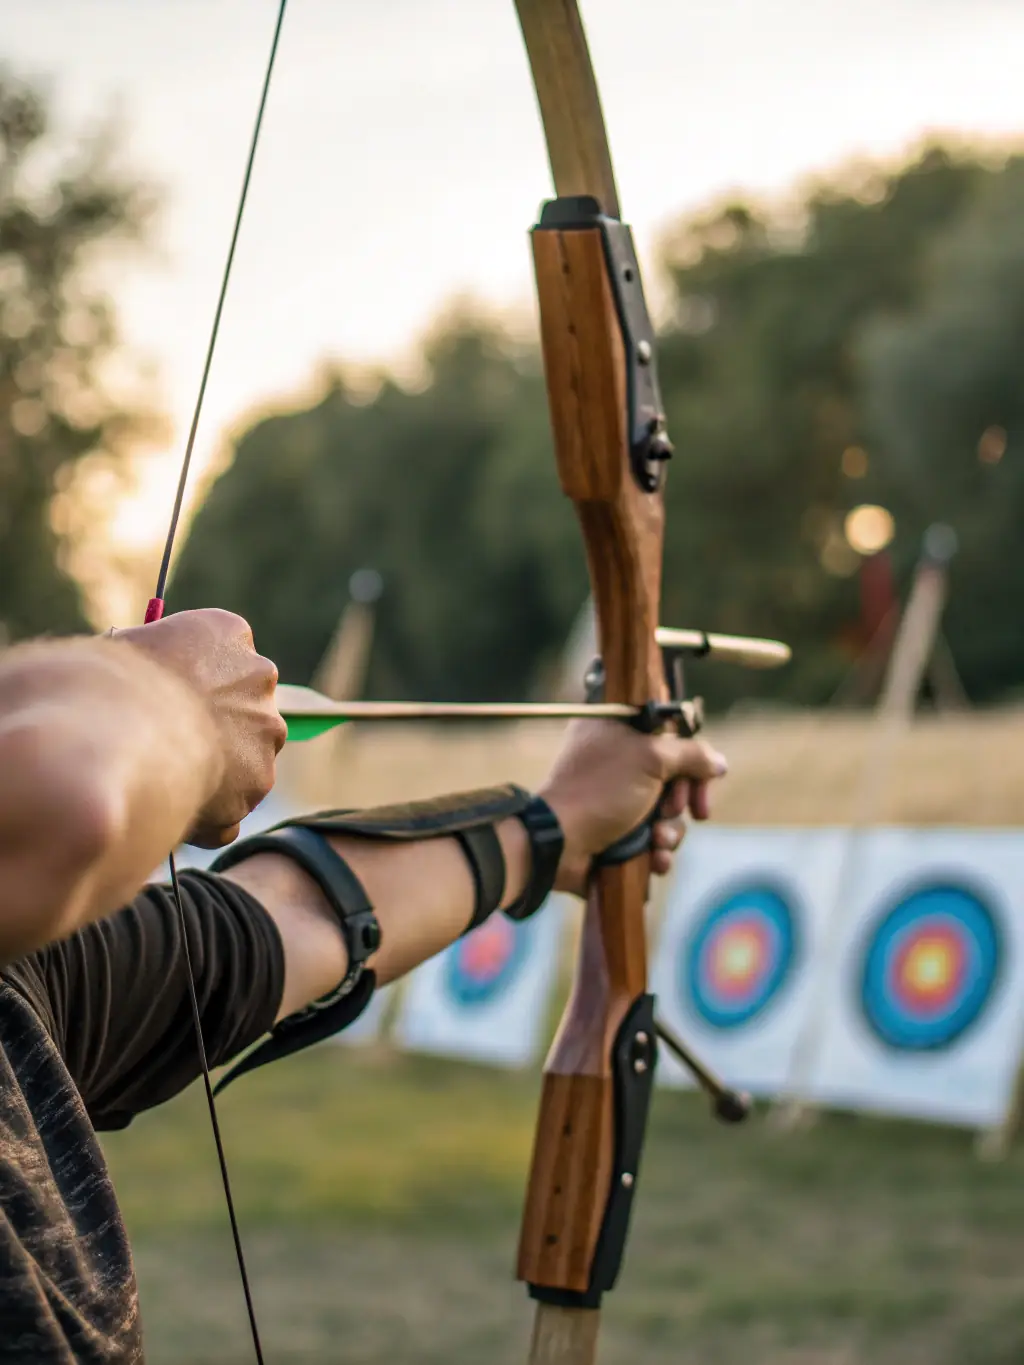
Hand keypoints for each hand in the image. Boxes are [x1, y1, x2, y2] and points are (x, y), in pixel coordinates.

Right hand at [113, 609, 286, 847]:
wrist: (119, 732)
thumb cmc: (106, 686)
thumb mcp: (125, 652)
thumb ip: (150, 662)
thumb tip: (140, 677)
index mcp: (226, 632)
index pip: (222, 653)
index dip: (195, 680)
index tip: (174, 697)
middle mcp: (259, 675)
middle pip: (242, 703)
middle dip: (217, 725)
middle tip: (173, 745)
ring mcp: (266, 729)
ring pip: (246, 753)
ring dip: (219, 767)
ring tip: (168, 780)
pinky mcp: (259, 780)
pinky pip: (236, 799)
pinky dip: (212, 810)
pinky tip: (175, 809)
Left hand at [539, 718, 727, 895]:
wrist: (559, 844)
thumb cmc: (600, 791)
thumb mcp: (650, 759)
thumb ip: (691, 754)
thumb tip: (719, 763)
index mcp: (616, 730)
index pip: (670, 736)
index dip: (691, 760)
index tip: (705, 779)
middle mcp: (616, 761)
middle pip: (674, 778)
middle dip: (680, 802)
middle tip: (672, 810)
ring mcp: (616, 800)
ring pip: (667, 814)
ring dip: (670, 832)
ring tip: (656, 841)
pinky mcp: (617, 833)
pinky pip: (653, 841)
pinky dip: (657, 851)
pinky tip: (653, 859)